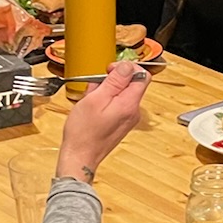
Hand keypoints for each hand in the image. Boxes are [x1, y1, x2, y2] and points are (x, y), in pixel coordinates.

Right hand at [56, 58, 149, 177]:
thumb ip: (114, 81)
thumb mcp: (95, 99)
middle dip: (112, 80)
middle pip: (131, 84)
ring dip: (106, 90)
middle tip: (96, 86)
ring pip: (122, 93)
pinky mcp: (121, 123)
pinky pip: (117, 104)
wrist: (79, 156)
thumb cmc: (84, 132)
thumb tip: (127, 66)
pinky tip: (93, 107)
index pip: (142, 75)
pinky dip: (105, 101)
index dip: (126, 67)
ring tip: (91, 99)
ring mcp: (128, 118)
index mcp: (129, 104)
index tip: (110, 69)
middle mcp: (133, 112)